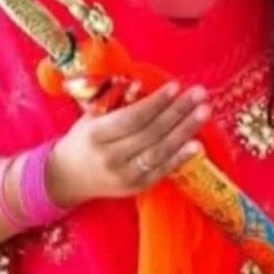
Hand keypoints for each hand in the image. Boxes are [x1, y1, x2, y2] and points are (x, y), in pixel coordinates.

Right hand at [45, 80, 209, 206]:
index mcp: (96, 135)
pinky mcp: (137, 188)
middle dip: (178, 111)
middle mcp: (110, 158)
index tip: (175, 86)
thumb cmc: (83, 139)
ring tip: (204, 111)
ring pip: (159, 151)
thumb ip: (116, 101)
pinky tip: (198, 144)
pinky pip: (162, 170)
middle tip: (199, 94)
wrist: (69, 177)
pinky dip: (181, 157)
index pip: (131, 118)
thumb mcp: (92, 116)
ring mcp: (125, 176)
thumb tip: (141, 85)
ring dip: (185, 131)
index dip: (155, 103)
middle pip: (150, 133)